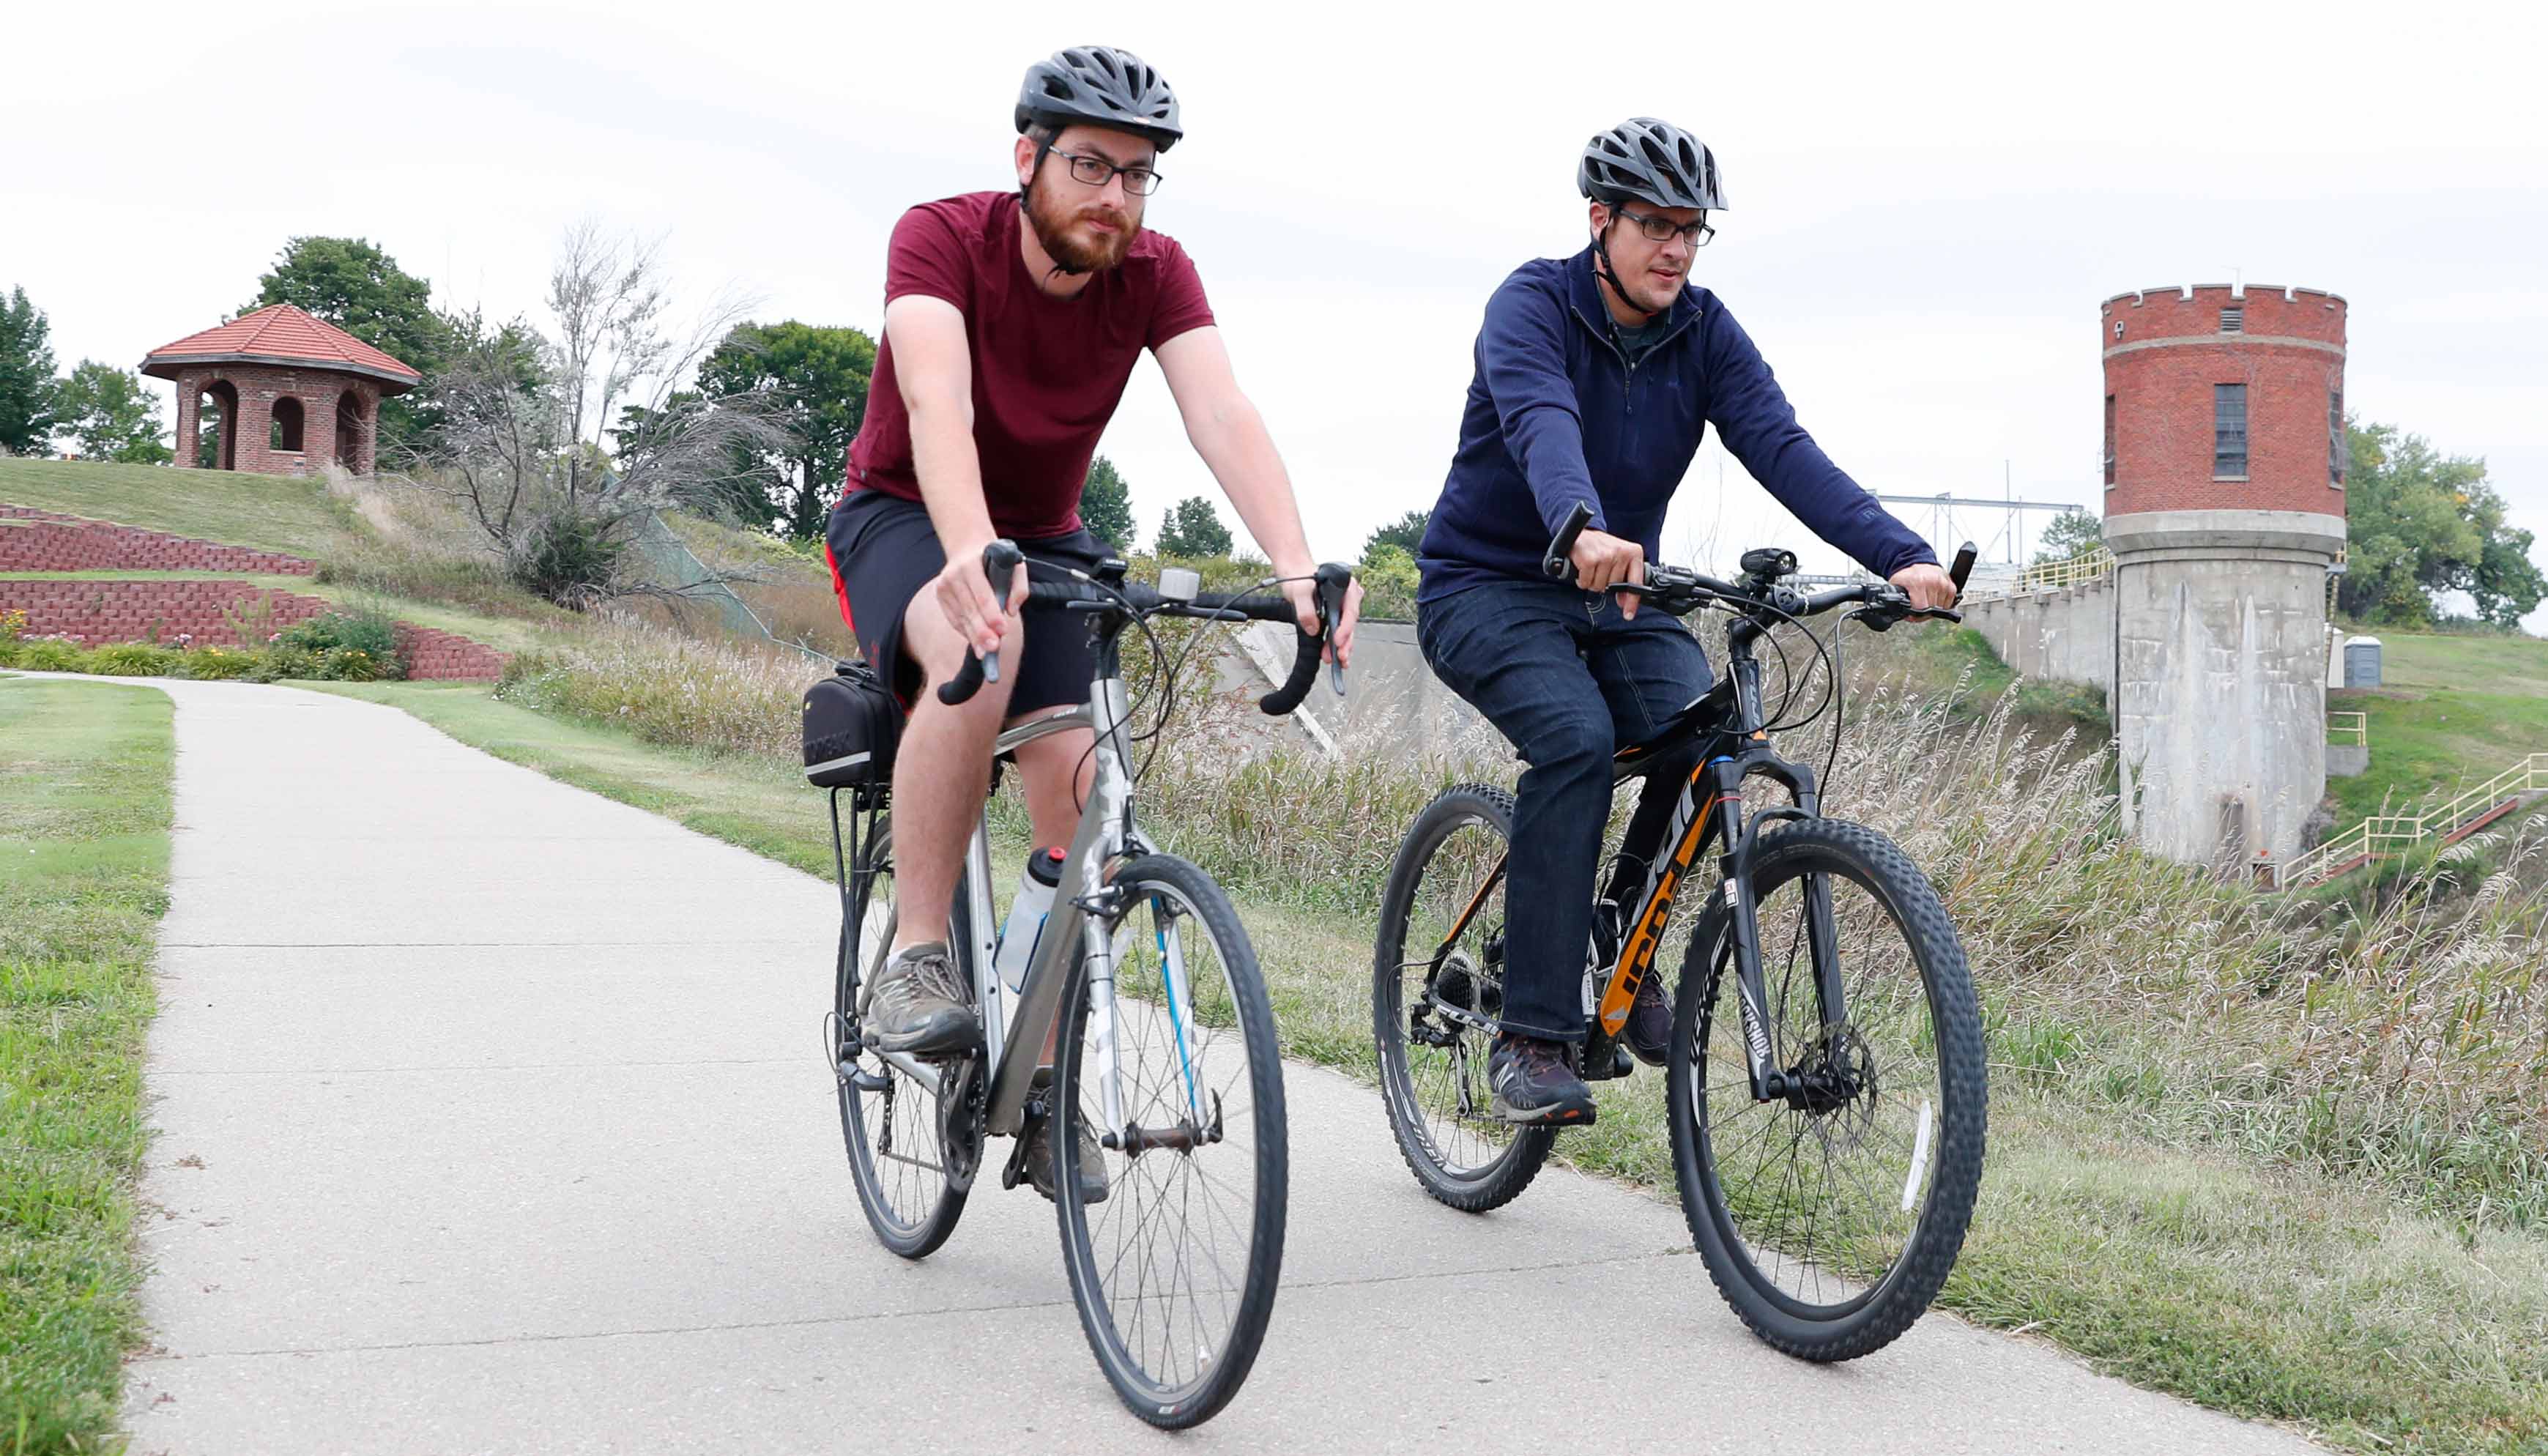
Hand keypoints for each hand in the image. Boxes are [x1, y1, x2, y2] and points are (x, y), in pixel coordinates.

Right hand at [932, 543, 1025, 658]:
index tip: (1002, 630)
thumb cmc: (995, 559)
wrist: (967, 548)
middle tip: (993, 647)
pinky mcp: (941, 596)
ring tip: (985, 652)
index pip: (982, 594)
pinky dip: (966, 631)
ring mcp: (944, 586)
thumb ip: (1019, 586)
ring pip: (961, 617)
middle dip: (982, 631)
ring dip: (974, 637)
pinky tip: (976, 642)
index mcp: (971, 564)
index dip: (992, 614)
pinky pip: (954, 619)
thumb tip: (1011, 610)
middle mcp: (954, 575)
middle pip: (970, 609)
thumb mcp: (1015, 564)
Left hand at [1278, 571, 1363, 668]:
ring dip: (1340, 647)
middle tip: (1340, 657)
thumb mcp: (1300, 591)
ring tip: (1334, 660)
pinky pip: (1338, 631)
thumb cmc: (1299, 578)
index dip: (1345, 628)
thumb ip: (1306, 608)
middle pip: (1350, 623)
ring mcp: (1342, 607)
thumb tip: (1313, 628)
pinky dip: (1334, 644)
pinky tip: (1332, 655)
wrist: (1293, 575)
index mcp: (1345, 587)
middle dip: (1345, 643)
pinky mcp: (1335, 616)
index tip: (1337, 642)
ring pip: (1346, 630)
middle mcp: (1348, 598)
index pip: (1350, 610)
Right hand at [1571, 528, 1645, 618]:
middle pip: (1613, 587)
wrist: (1582, 533)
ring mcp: (1605, 555)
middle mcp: (1621, 553)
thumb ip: (1625, 580)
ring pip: (1599, 587)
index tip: (1628, 614)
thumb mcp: (1619, 560)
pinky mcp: (1589, 559)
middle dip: (1604, 584)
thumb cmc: (1601, 547)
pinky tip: (1583, 569)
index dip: (1632, 602)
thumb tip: (1624, 602)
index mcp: (1633, 553)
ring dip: (1591, 581)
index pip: (1636, 582)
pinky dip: (1582, 580)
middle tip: (1599, 571)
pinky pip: (1586, 582)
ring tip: (1591, 569)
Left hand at [1889, 562, 1958, 613]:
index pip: (1921, 608)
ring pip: (1940, 608)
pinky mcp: (1951, 586)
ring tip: (1925, 599)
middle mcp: (1933, 581)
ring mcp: (1943, 584)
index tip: (1912, 615)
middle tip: (1918, 605)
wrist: (1918, 563)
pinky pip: (1948, 604)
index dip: (1915, 616)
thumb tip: (1900, 613)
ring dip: (1933, 608)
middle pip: (1931, 610)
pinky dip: (1941, 604)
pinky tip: (1933, 597)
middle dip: (1923, 612)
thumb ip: (1897, 599)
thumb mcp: (1896, 585)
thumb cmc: (1908, 576)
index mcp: (1918, 582)